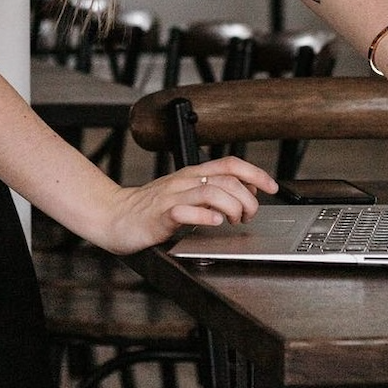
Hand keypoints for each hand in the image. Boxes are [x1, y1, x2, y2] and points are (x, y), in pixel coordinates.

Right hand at [92, 157, 278, 255]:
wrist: (115, 216)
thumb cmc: (150, 208)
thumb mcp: (185, 194)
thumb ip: (211, 191)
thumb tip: (244, 191)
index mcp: (192, 175)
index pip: (231, 164)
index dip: (256, 173)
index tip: (272, 187)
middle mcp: (185, 182)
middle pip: (227, 180)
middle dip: (247, 199)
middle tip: (247, 216)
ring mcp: (172, 197)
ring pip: (212, 192)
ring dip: (232, 207)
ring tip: (233, 220)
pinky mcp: (160, 215)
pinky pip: (185, 212)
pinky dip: (204, 216)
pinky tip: (213, 222)